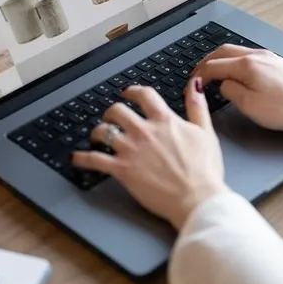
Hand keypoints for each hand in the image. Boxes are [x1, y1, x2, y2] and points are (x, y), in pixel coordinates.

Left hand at [72, 79, 227, 229]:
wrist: (197, 198)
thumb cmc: (204, 171)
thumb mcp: (206, 132)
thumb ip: (197, 107)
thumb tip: (193, 85)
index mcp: (165, 121)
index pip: (144, 95)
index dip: (133, 91)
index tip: (128, 92)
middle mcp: (144, 131)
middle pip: (117, 110)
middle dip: (112, 112)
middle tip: (111, 116)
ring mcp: (131, 150)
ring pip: (103, 131)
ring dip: (97, 132)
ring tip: (97, 136)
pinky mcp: (122, 170)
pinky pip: (94, 160)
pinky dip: (82, 158)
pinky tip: (76, 158)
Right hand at [193, 45, 282, 148]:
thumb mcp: (250, 106)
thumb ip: (231, 92)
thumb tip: (222, 84)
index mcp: (247, 65)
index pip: (214, 64)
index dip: (200, 74)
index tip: (192, 81)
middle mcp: (257, 55)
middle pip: (224, 51)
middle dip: (207, 61)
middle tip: (197, 73)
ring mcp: (269, 57)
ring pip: (237, 52)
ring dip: (221, 60)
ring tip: (213, 72)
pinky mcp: (277, 63)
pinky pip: (248, 56)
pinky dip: (235, 61)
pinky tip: (235, 72)